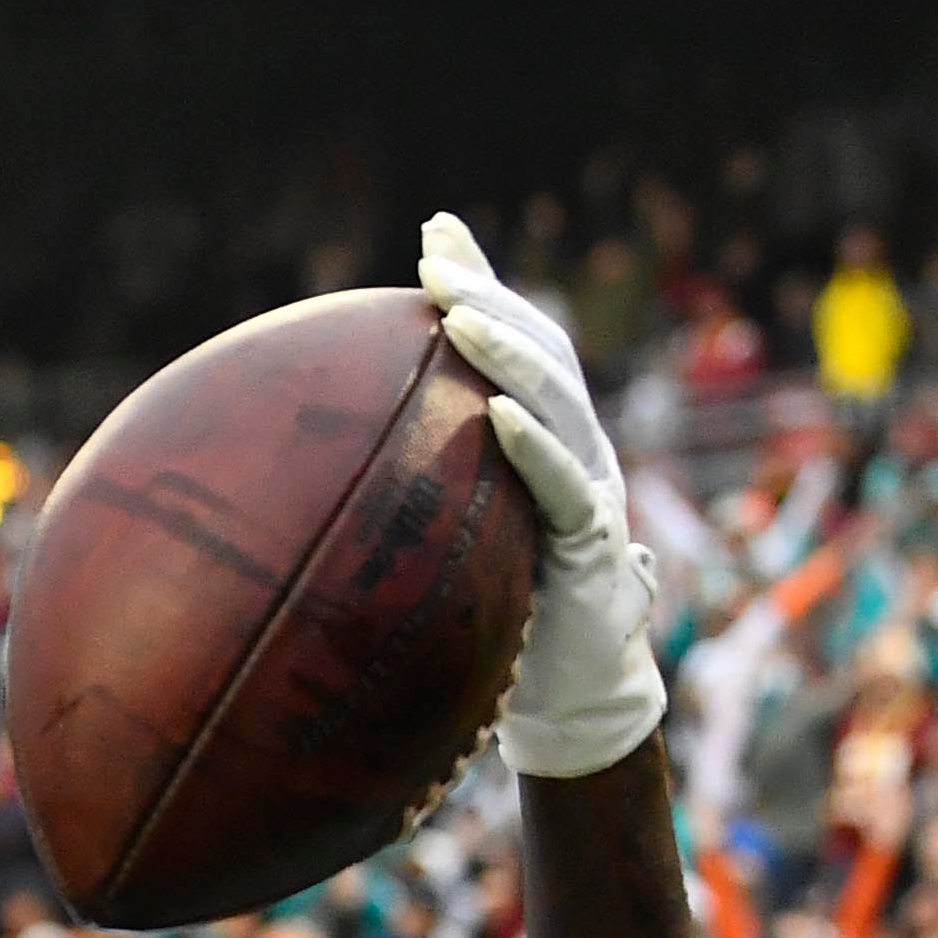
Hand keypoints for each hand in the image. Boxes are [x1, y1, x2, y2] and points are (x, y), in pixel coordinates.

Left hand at [418, 213, 665, 779]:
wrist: (569, 700)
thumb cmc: (508, 613)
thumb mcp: (461, 532)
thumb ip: (427, 478)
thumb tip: (343, 439)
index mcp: (548, 440)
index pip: (521, 343)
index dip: (484, 284)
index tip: (435, 237)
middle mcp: (579, 453)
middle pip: (544, 356)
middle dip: (492, 299)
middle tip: (438, 261)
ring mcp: (592, 496)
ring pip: (561, 407)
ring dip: (510, 358)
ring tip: (462, 316)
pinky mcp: (593, 551)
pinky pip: (568, 492)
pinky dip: (536, 451)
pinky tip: (500, 417)